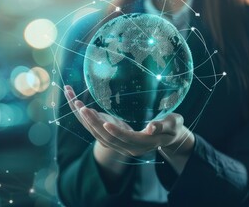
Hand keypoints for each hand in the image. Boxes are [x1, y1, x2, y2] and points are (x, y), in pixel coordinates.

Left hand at [64, 85, 194, 172]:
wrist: (167, 137)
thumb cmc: (172, 128)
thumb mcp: (173, 125)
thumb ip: (163, 125)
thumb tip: (151, 127)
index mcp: (142, 144)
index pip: (126, 139)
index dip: (116, 132)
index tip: (106, 123)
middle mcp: (127, 147)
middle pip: (107, 137)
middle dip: (93, 122)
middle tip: (82, 107)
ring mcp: (118, 143)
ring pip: (98, 133)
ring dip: (85, 119)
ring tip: (75, 102)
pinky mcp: (113, 138)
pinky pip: (96, 130)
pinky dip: (86, 118)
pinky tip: (78, 105)